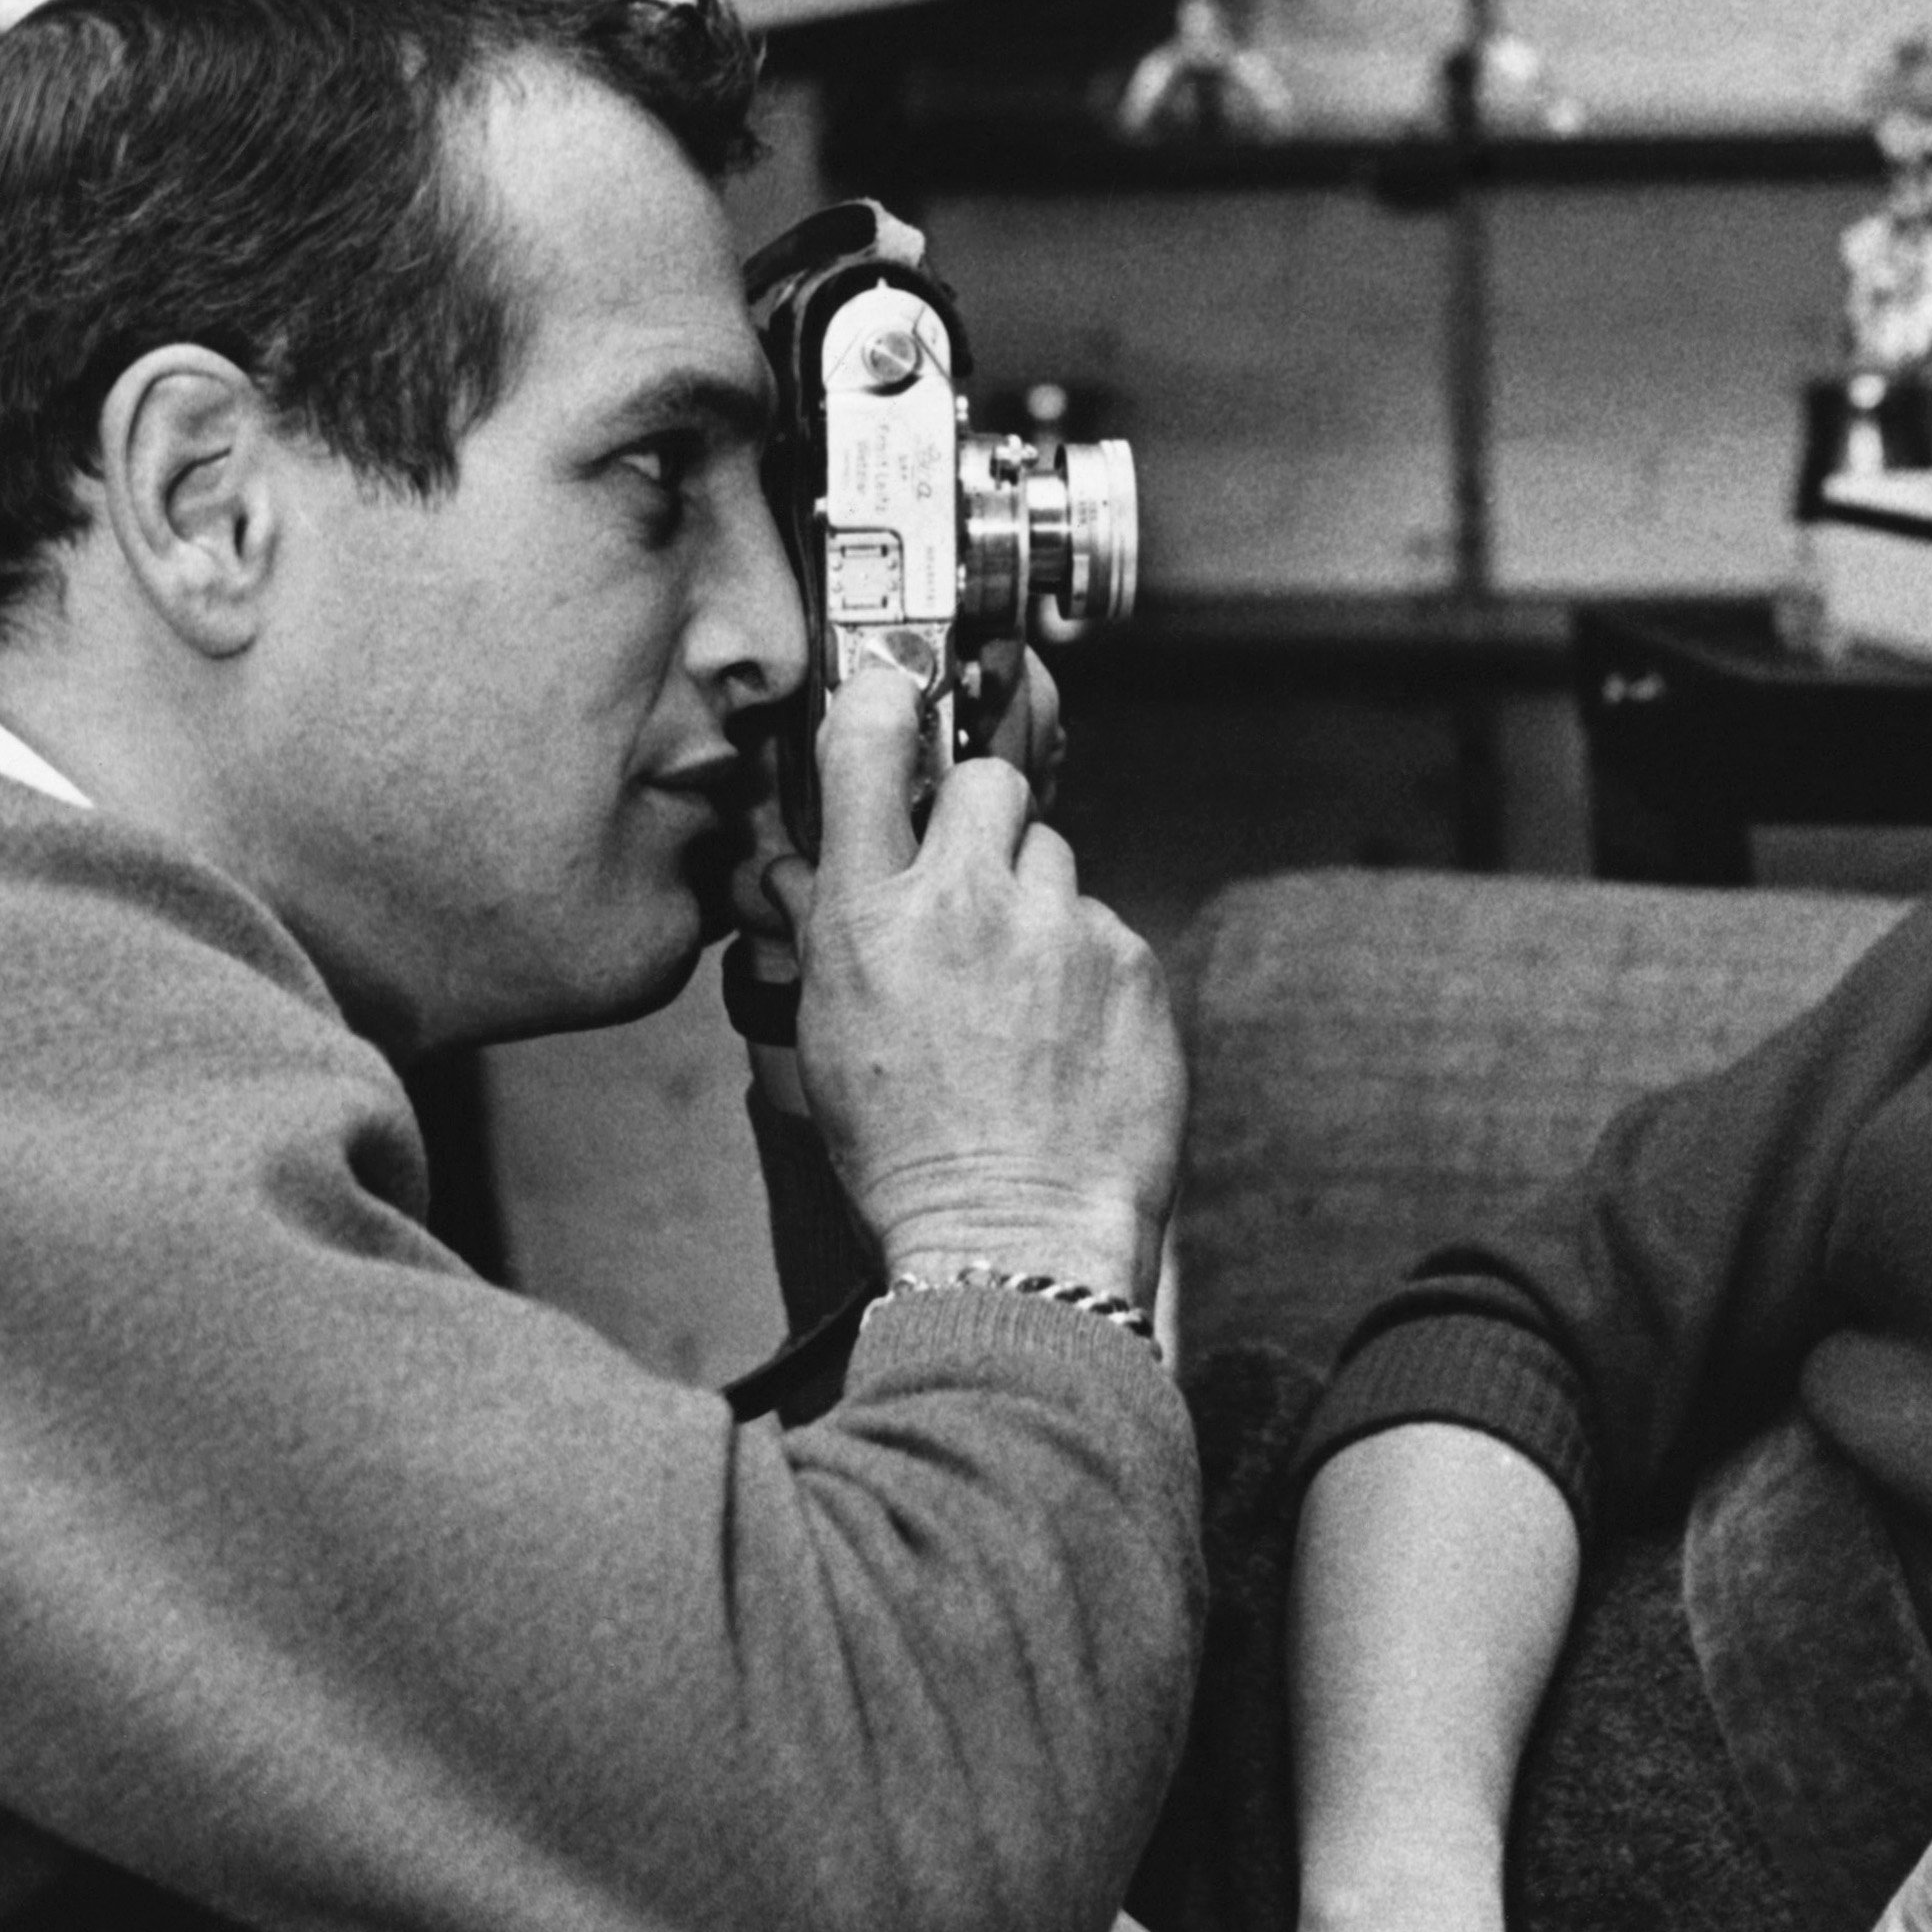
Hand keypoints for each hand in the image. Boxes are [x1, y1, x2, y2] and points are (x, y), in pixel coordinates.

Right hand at [794, 663, 1177, 1299]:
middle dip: (983, 815)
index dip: (882, 703)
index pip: (866, 747)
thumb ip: (820, 934)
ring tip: (1022, 991)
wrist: (1015, 1236)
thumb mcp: (827, 1039)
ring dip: (1038, 902)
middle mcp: (964, 900)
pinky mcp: (1129, 959)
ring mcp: (1056, 924)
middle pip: (989, 779)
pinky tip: (1068, 1034)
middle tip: (975, 881)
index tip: (893, 695)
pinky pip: (1104, 926)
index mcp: (869, 917)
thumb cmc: (911, 1156)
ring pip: (1054, 857)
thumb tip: (801, 872)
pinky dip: (1089, 967)